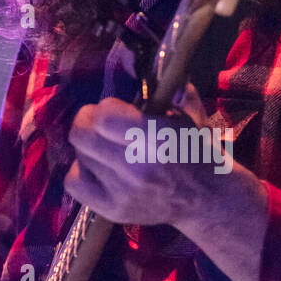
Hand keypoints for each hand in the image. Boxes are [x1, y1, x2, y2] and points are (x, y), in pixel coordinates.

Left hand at [63, 81, 213, 226]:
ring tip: (109, 150)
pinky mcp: (112, 211)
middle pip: (81, 135)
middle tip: (102, 125)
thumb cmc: (196, 151)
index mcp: (157, 140)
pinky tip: (99, 169)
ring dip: (90, 148)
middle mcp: (137, 169)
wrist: (207, 199)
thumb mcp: (192, 115)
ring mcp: (122, 194)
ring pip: (78, 156)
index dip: (106, 108)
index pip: (102, 116)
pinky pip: (73, 182)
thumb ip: (174, 89)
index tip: (117, 110)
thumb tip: (156, 70)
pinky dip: (82, 171)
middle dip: (88, 123)